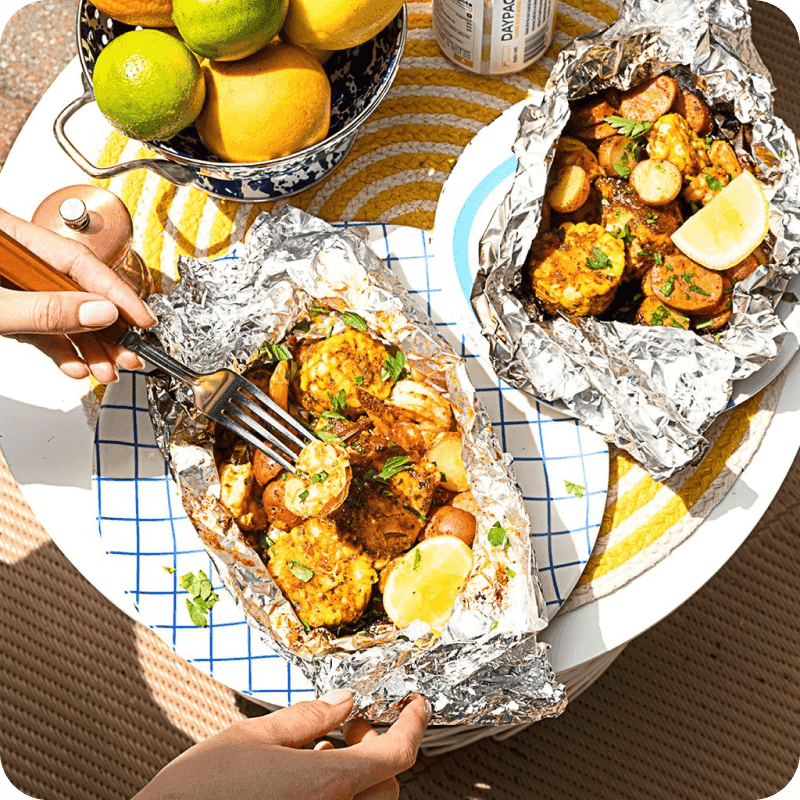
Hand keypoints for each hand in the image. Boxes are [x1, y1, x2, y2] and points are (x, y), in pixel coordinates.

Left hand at [0, 207, 156, 383]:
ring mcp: (9, 286)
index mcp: (10, 237)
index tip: (142, 318)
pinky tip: (76, 365)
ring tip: (108, 368)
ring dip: (88, 346)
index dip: (115, 292)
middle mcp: (15, 260)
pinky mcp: (5, 311)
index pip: (78, 261)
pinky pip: (40, 329)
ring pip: (61, 314)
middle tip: (130, 352)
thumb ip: (45, 308)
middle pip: (75, 290)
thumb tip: (99, 312)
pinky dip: (60, 349)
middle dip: (106, 328)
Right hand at [132, 690, 429, 799]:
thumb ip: (306, 718)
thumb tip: (343, 702)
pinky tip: (305, 779)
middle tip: (349, 726)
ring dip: (360, 775)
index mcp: (326, 785)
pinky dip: (339, 794)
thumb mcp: (251, 737)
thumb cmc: (196, 793)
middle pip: (388, 784)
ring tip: (323, 751)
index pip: (397, 753)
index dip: (415, 723)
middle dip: (378, 750)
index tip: (418, 703)